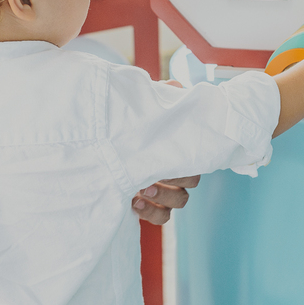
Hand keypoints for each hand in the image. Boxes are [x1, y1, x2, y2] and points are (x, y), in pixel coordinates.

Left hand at [131, 79, 199, 224]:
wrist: (107, 149)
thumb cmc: (133, 128)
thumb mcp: (145, 109)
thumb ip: (161, 95)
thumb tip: (174, 86)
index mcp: (178, 150)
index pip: (197, 159)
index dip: (187, 161)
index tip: (168, 157)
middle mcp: (177, 172)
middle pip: (191, 182)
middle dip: (173, 179)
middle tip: (151, 176)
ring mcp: (166, 192)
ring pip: (180, 202)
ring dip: (163, 197)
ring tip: (142, 190)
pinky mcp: (152, 208)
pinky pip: (163, 219)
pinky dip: (151, 214)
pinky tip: (134, 203)